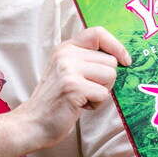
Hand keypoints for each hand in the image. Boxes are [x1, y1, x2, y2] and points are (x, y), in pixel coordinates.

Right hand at [16, 27, 130, 149]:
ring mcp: (68, 70)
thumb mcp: (67, 71)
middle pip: (111, 61)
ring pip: (110, 76)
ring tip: (82, 97)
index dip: (116, 46)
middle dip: (106, 80)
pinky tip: (79, 106)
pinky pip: (104, 93)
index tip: (125, 61)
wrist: (32, 123)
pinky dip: (96, 104)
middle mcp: (66, 55)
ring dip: (102, 92)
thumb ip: (87, 60)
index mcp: (66, 48)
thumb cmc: (56, 100)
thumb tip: (121, 58)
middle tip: (86, 90)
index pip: (98, 33)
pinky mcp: (73, 87)